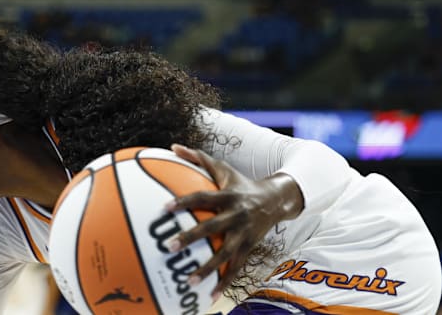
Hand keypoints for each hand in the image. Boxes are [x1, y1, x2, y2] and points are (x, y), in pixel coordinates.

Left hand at [166, 144, 303, 299]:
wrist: (277, 199)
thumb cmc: (241, 183)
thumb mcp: (223, 168)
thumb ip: (197, 158)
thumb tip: (172, 146)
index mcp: (227, 195)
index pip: (202, 197)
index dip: (184, 202)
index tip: (165, 209)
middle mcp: (237, 215)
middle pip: (212, 228)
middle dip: (191, 237)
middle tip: (168, 246)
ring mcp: (245, 233)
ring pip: (225, 254)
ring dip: (207, 269)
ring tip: (188, 282)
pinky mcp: (250, 247)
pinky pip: (236, 268)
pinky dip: (225, 282)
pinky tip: (210, 296)